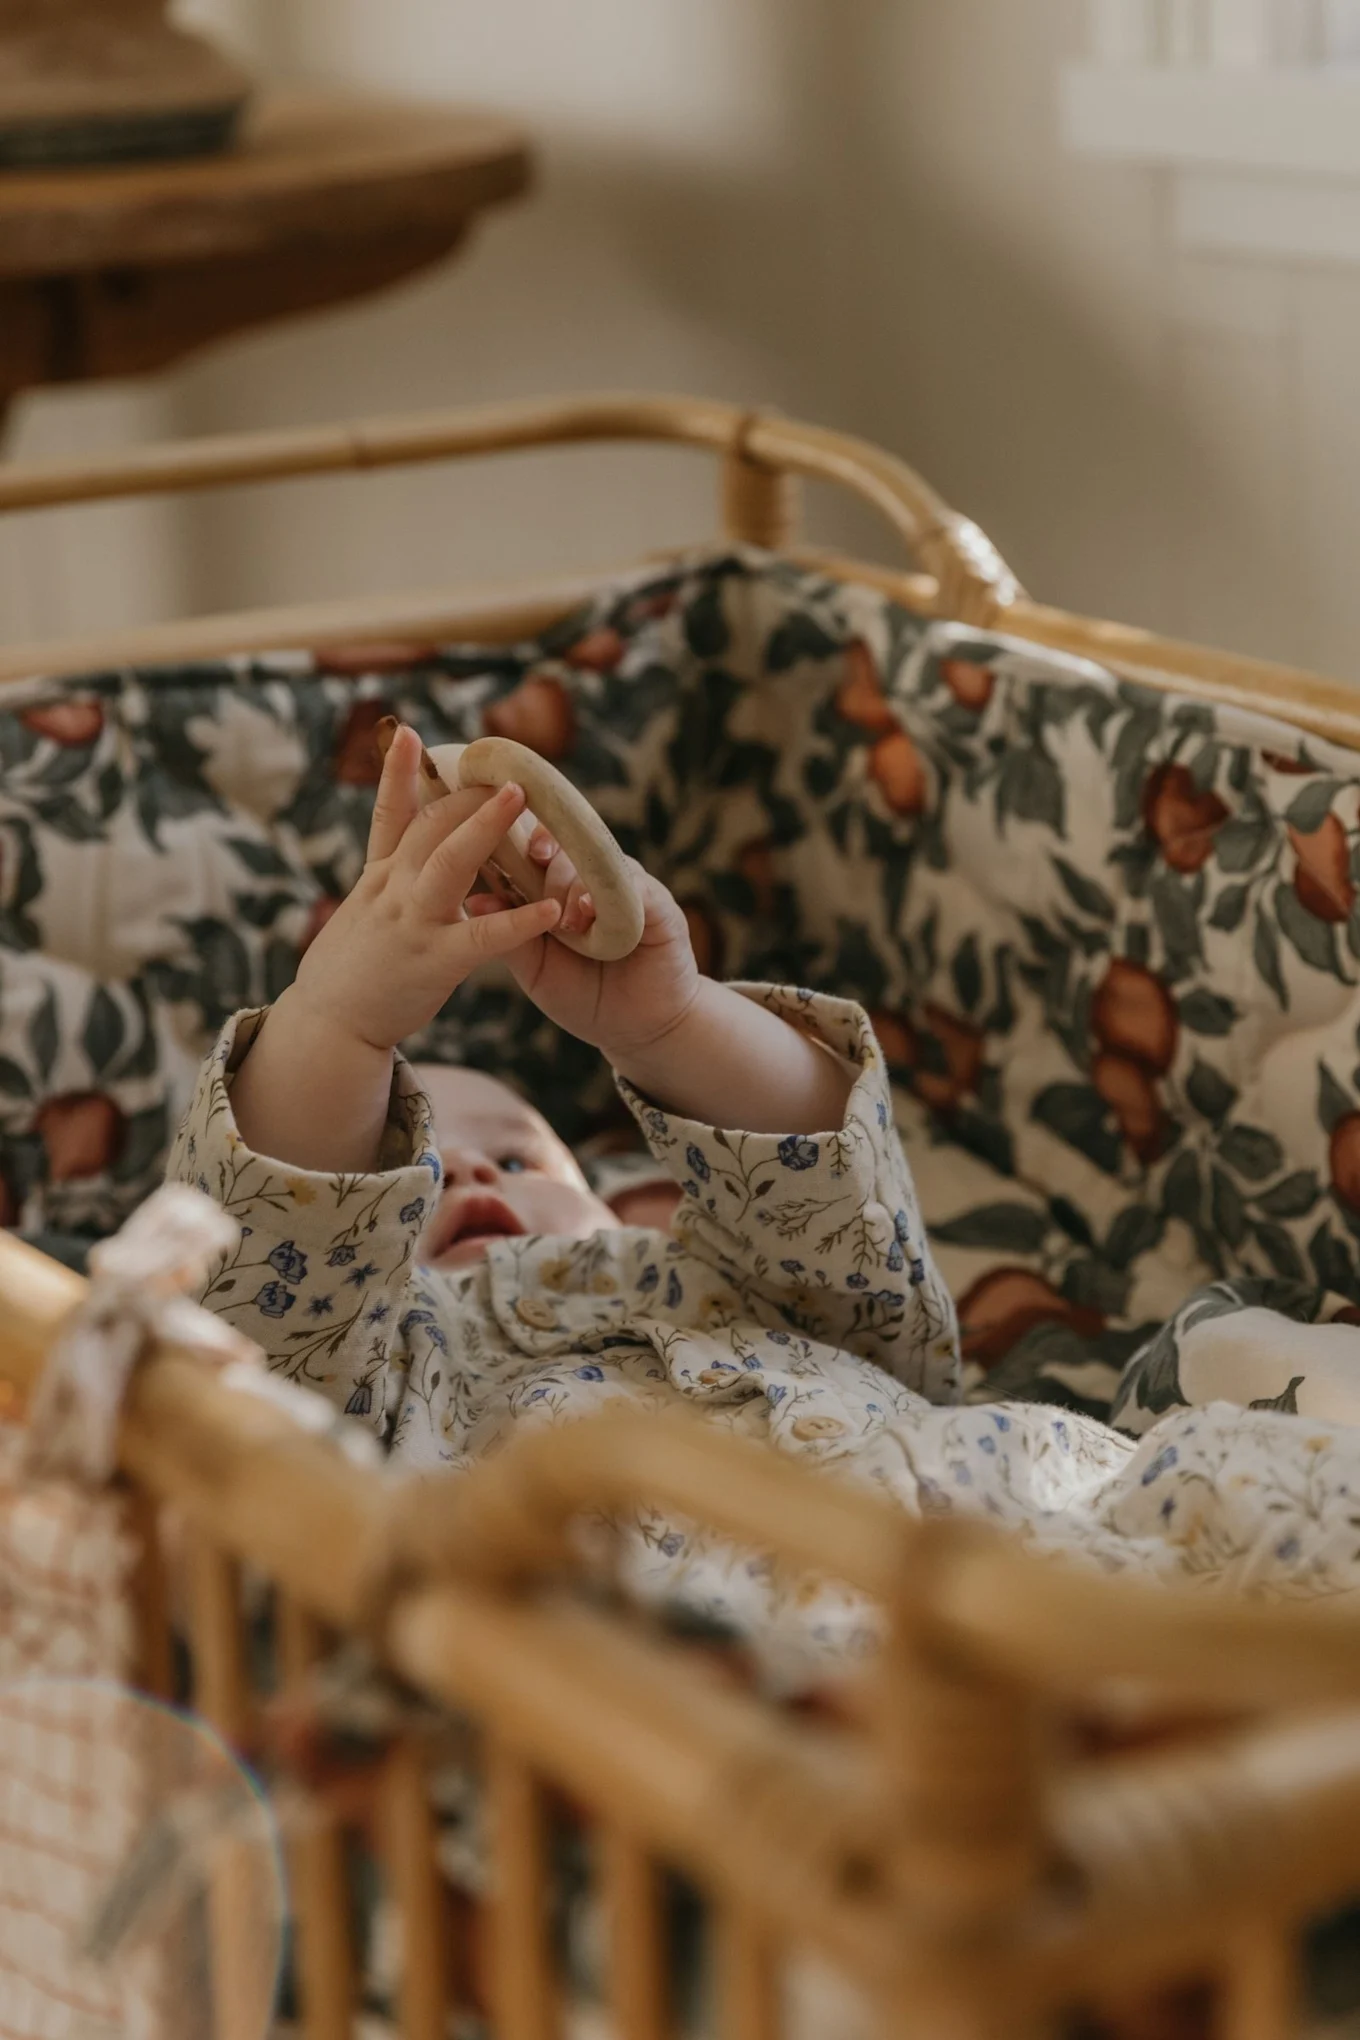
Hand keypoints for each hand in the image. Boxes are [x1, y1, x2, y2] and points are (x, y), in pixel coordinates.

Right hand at [230, 726, 561, 1170]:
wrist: (326, 1030)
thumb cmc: (345, 978)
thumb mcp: (356, 920)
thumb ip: (381, 889)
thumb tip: (391, 866)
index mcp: (377, 881)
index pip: (389, 816)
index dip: (397, 773)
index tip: (407, 732)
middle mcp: (392, 892)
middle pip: (428, 827)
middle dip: (462, 792)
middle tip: (499, 763)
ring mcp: (412, 923)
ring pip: (450, 863)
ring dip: (485, 827)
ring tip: (519, 798)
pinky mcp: (435, 961)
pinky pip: (484, 936)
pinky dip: (519, 921)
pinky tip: (552, 908)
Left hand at [473, 827, 850, 1133]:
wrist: (637, 1029)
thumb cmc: (581, 995)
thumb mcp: (536, 968)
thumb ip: (510, 933)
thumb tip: (474, 900)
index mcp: (554, 888)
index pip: (531, 848)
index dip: (515, 842)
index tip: (497, 848)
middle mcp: (589, 877)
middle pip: (563, 846)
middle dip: (547, 864)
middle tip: (542, 886)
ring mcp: (624, 885)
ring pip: (595, 862)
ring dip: (576, 887)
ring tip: (572, 923)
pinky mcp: (658, 900)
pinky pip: (634, 883)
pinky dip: (610, 896)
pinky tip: (594, 914)